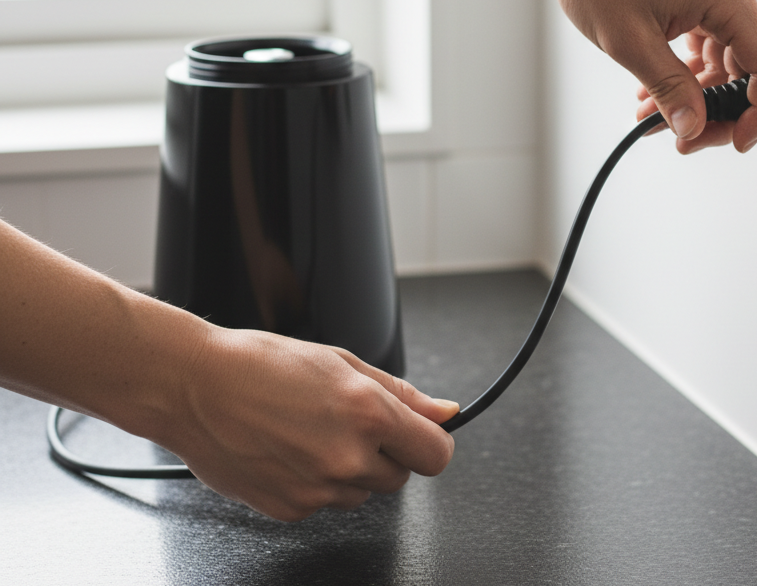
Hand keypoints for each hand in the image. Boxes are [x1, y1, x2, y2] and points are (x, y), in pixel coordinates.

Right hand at [162, 328, 456, 520]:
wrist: (194, 388)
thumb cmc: (261, 364)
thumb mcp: (341, 363)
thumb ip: (402, 394)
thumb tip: (444, 411)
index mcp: (368, 414)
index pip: (436, 454)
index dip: (431, 441)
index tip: (420, 434)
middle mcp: (348, 458)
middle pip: (400, 475)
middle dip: (385, 451)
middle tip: (346, 420)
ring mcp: (319, 490)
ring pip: (362, 491)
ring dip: (350, 468)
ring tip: (309, 430)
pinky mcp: (291, 510)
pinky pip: (324, 502)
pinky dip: (315, 482)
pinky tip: (288, 450)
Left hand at [539, 0, 756, 153]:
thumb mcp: (630, 42)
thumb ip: (669, 89)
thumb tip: (693, 126)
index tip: (739, 140)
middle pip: (750, 65)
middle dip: (719, 108)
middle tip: (684, 135)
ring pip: (727, 57)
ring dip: (696, 91)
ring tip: (656, 114)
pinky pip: (710, 39)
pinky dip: (688, 68)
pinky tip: (657, 88)